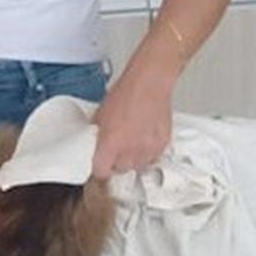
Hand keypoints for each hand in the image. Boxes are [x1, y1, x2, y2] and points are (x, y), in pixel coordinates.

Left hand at [91, 55, 175, 179]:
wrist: (149, 83)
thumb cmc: (126, 93)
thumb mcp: (100, 114)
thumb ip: (97, 133)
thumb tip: (94, 141)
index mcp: (110, 143)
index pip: (101, 171)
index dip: (99, 168)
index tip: (99, 165)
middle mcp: (129, 150)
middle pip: (119, 169)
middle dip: (116, 161)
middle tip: (116, 148)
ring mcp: (147, 149)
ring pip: (137, 165)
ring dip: (133, 157)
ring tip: (131, 141)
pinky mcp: (161, 145)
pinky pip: (152, 157)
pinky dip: (147, 152)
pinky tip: (144, 138)